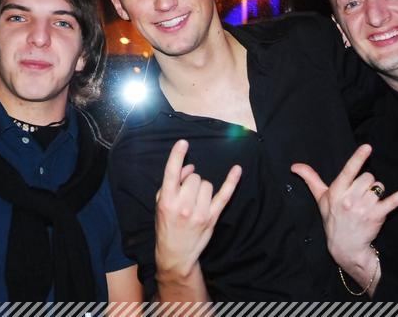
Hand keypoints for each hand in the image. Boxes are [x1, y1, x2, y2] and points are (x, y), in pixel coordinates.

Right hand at [155, 140, 240, 279]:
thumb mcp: (160, 204)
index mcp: (167, 200)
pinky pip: (224, 195)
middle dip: (191, 181)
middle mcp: (183, 206)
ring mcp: (199, 212)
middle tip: (186, 193)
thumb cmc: (166, 225)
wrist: (175, 254)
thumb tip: (189, 167)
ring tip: (195, 200)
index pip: (171, 173)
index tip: (183, 142)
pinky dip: (232, 182)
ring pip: (206, 184)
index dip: (176, 156)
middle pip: (194, 177)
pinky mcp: (212, 217)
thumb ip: (172, 183)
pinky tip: (237, 170)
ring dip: (202, 188)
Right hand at [291, 145, 397, 281]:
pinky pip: (395, 201)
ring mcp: (365, 208)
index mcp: (336, 191)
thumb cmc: (332, 219)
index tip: (368, 147)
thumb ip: (311, 179)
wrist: (344, 246)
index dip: (358, 158)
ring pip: (379, 187)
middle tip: (359, 196)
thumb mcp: (320, 199)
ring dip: (376, 192)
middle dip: (366, 183)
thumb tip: (294, 166)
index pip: (348, 171)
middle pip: (368, 177)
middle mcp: (350, 199)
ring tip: (368, 204)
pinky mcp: (378, 216)